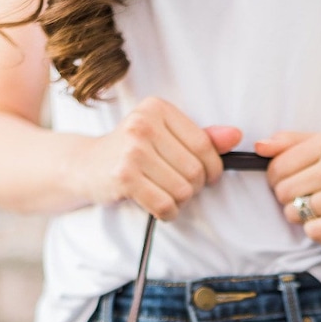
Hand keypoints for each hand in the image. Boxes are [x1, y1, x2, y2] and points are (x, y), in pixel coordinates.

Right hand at [71, 96, 241, 218]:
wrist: (85, 165)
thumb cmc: (130, 151)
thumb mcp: (164, 136)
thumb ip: (200, 136)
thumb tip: (235, 136)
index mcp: (157, 108)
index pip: (203, 143)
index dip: (213, 167)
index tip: (207, 177)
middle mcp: (143, 124)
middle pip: (194, 169)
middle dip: (194, 188)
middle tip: (181, 189)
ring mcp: (132, 150)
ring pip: (182, 189)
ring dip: (180, 202)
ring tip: (167, 196)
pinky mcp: (124, 176)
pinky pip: (164, 204)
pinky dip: (168, 213)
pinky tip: (160, 208)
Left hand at [254, 131, 320, 242]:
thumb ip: (290, 142)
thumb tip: (259, 147)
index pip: (277, 165)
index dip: (276, 178)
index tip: (291, 180)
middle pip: (283, 191)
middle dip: (288, 198)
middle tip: (308, 196)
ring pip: (294, 213)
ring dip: (301, 215)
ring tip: (320, 208)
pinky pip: (312, 231)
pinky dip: (315, 230)